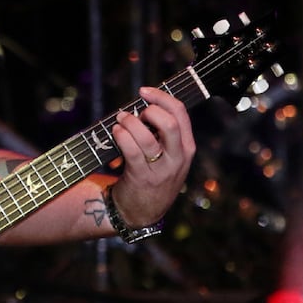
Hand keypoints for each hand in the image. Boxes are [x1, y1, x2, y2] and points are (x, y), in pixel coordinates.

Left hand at [110, 86, 195, 225]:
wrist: (143, 210)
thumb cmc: (152, 174)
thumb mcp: (168, 155)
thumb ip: (163, 132)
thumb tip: (144, 103)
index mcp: (186, 147)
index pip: (181, 113)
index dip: (162, 96)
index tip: (144, 91)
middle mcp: (178, 157)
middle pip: (169, 123)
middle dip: (149, 110)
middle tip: (136, 112)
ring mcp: (161, 169)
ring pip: (146, 137)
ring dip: (129, 123)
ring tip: (120, 120)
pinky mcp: (142, 177)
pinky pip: (131, 150)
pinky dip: (121, 136)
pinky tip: (116, 132)